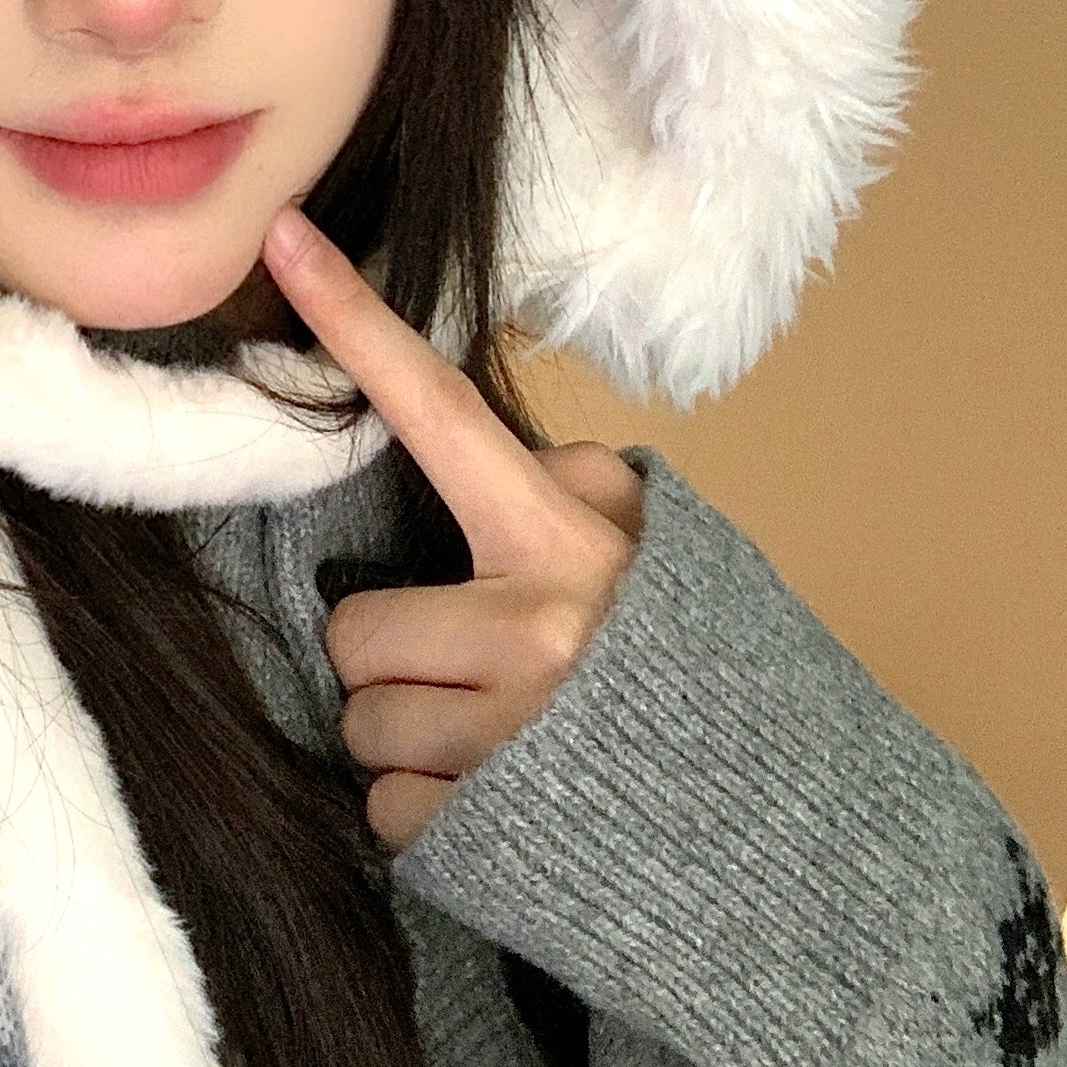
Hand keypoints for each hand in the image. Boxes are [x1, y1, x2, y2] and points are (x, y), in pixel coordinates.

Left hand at [261, 205, 643, 848]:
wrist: (784, 832)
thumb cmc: (691, 670)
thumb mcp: (646, 551)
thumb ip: (564, 493)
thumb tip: (467, 447)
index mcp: (561, 539)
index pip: (436, 408)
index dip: (353, 321)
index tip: (282, 235)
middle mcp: (535, 630)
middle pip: (355, 631)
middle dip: (400, 661)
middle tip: (481, 678)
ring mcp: (507, 735)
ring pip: (362, 727)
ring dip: (414, 742)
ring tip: (504, 745)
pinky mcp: (486, 831)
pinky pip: (385, 812)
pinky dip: (428, 818)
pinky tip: (503, 807)